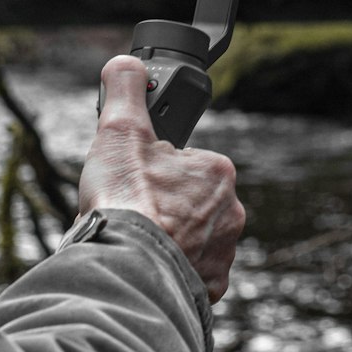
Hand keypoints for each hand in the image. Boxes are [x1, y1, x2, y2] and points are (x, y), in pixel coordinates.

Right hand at [77, 55, 244, 302]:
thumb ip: (126, 89)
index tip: (134, 180)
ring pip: (190, 237)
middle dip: (161, 204)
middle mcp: (231, 212)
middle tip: (131, 209)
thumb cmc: (126, 199)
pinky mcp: (211, 286)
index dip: (153, 169)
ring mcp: (223, 252)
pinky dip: (171, 268)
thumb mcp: (120, 129)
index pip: (183, 162)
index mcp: (217, 172)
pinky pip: (190, 271)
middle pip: (187, 201)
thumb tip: (125, 65)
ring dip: (167, 236)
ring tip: (136, 238)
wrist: (126, 267)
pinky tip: (148, 263)